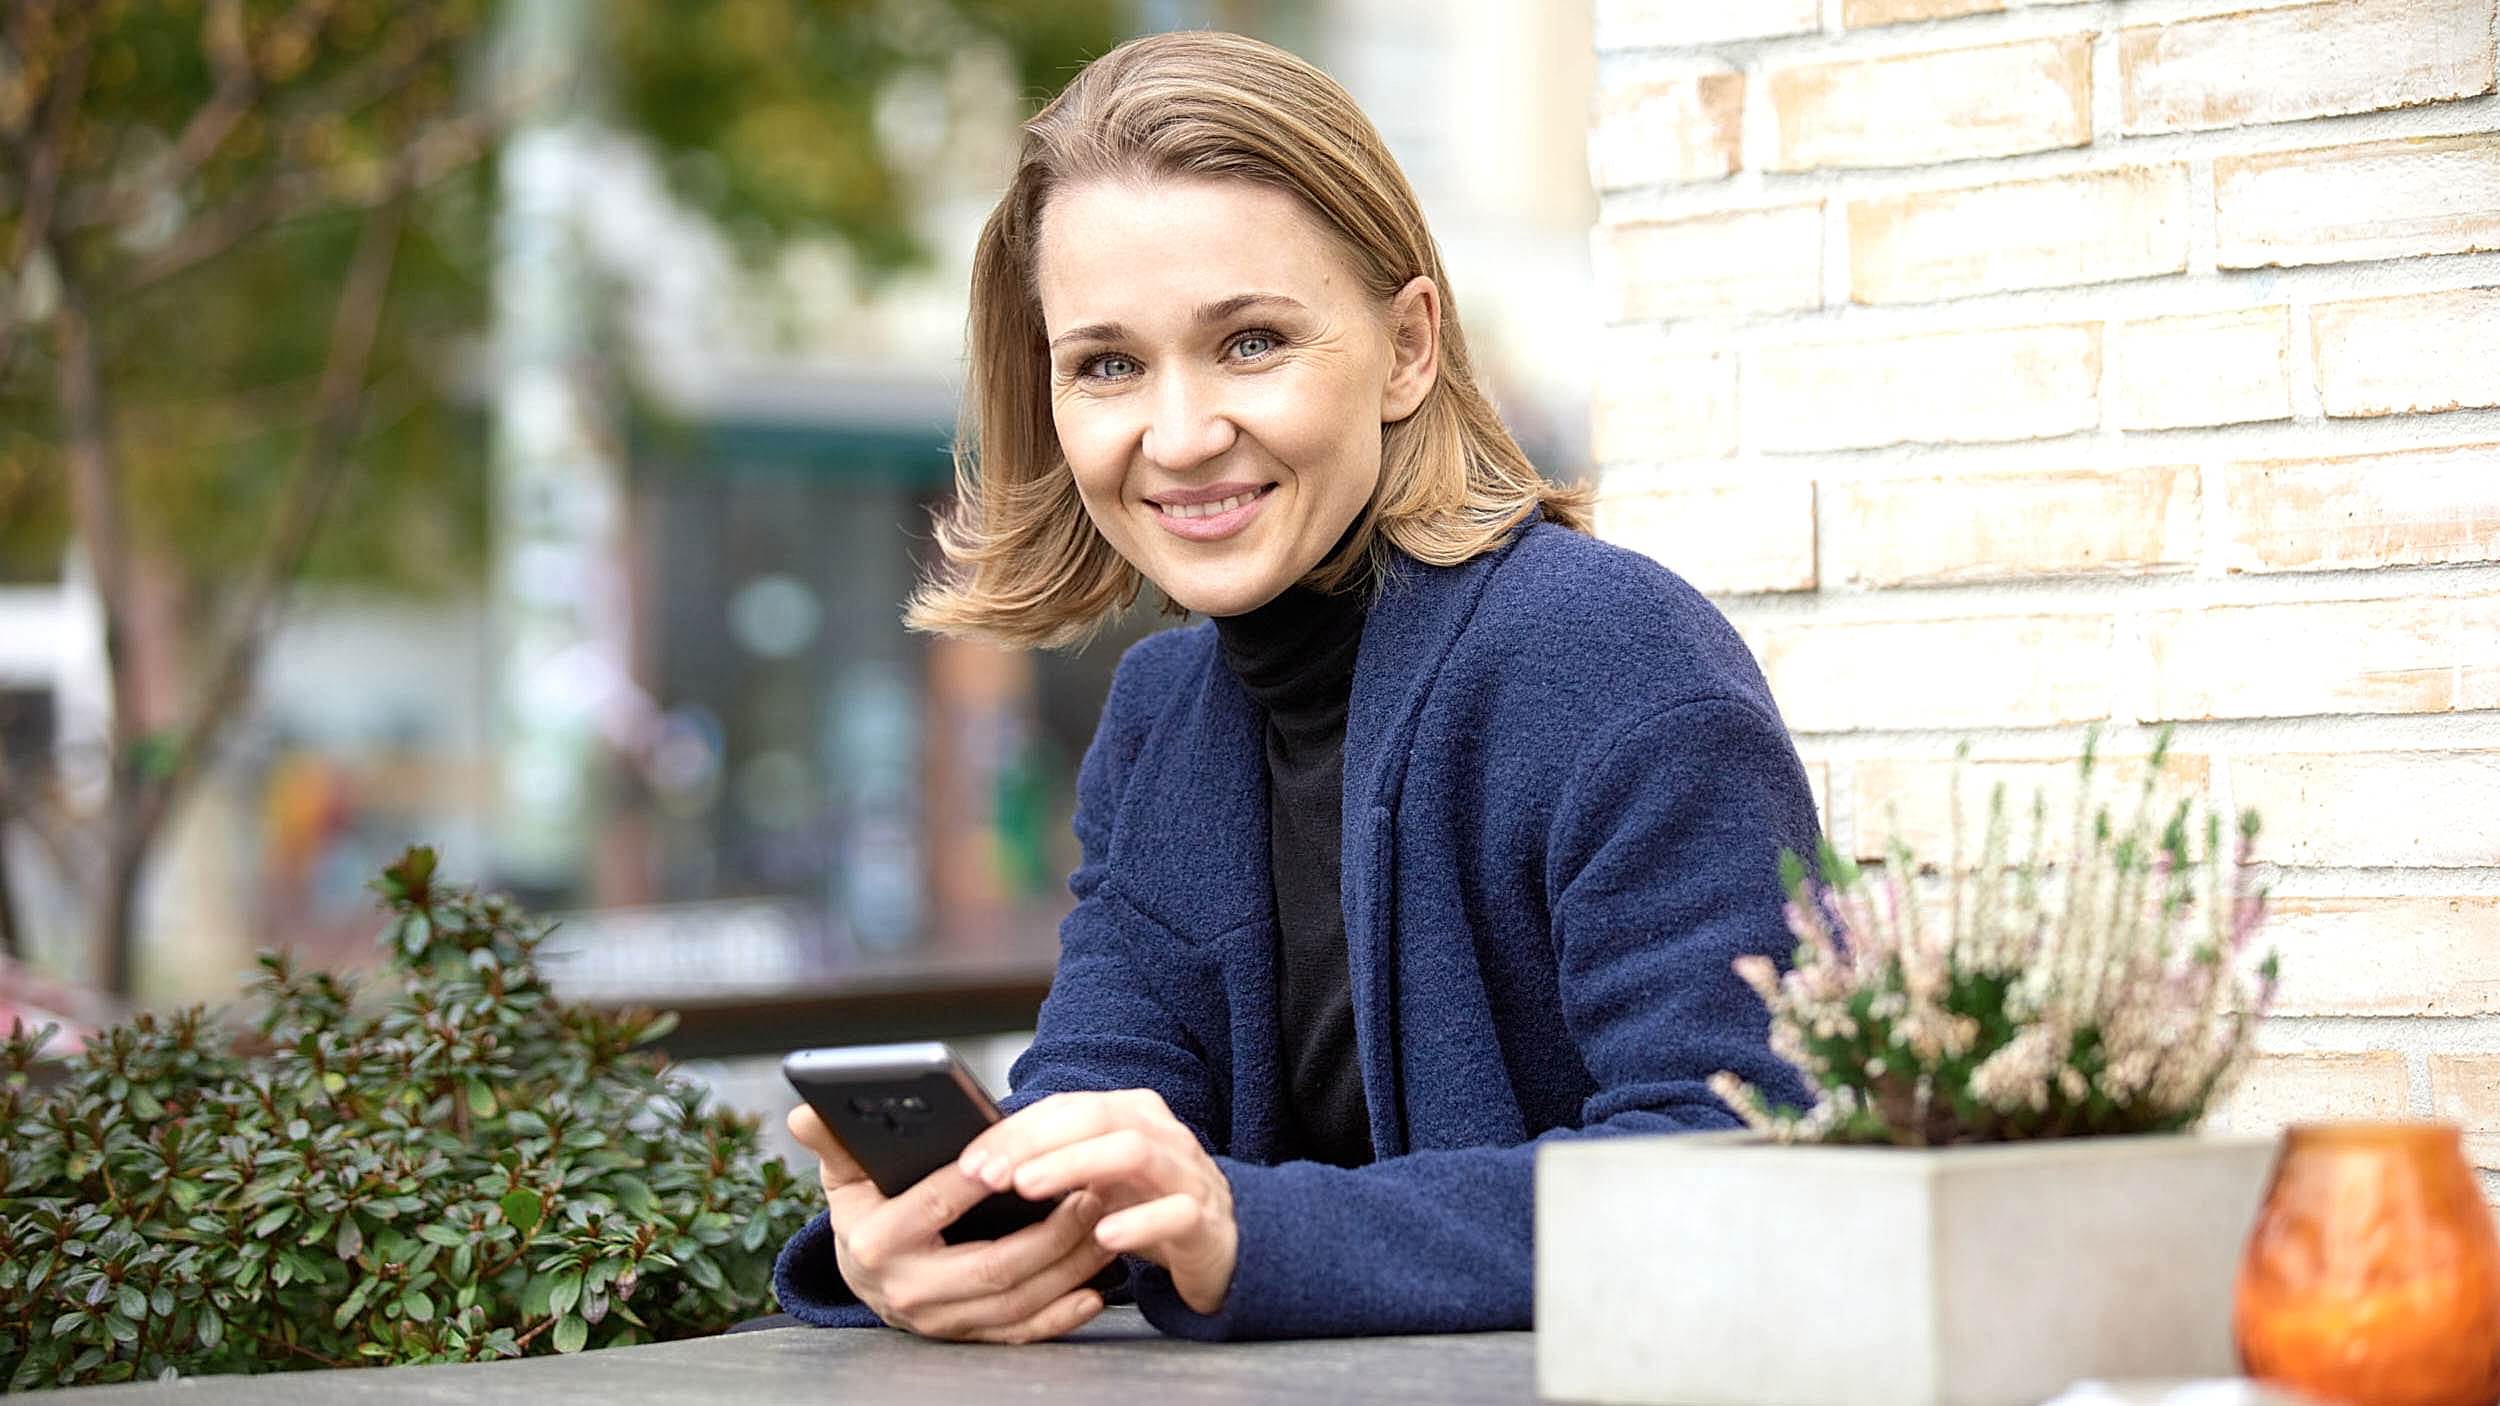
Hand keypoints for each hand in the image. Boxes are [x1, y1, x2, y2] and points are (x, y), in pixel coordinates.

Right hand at [784, 1103, 1116, 1342]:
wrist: (865, 1275)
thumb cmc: (866, 1209)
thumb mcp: (846, 1174)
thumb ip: (835, 1140)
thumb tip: (805, 1111)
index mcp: (877, 1240)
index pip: (936, 1206)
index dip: (979, 1181)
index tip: (1024, 1157)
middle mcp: (907, 1288)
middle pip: (992, 1266)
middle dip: (1050, 1232)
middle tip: (1091, 1192)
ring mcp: (939, 1320)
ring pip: (1015, 1301)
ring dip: (1069, 1268)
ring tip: (1105, 1225)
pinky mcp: (965, 1338)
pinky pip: (1019, 1333)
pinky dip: (1059, 1317)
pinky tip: (1093, 1293)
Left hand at [958, 1090, 1237, 1315]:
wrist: (1223, 1246)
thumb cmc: (1148, 1207)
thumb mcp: (1099, 1179)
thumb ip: (1054, 1163)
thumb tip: (980, 1164)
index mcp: (1132, 1114)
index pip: (1067, 1107)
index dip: (1015, 1131)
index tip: (971, 1160)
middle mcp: (1162, 1134)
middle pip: (1096, 1118)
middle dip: (1036, 1143)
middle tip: (989, 1174)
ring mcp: (1188, 1174)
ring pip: (1134, 1152)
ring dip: (1075, 1166)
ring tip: (1029, 1189)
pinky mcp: (1207, 1222)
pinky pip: (1176, 1213)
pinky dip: (1137, 1223)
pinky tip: (1101, 1235)